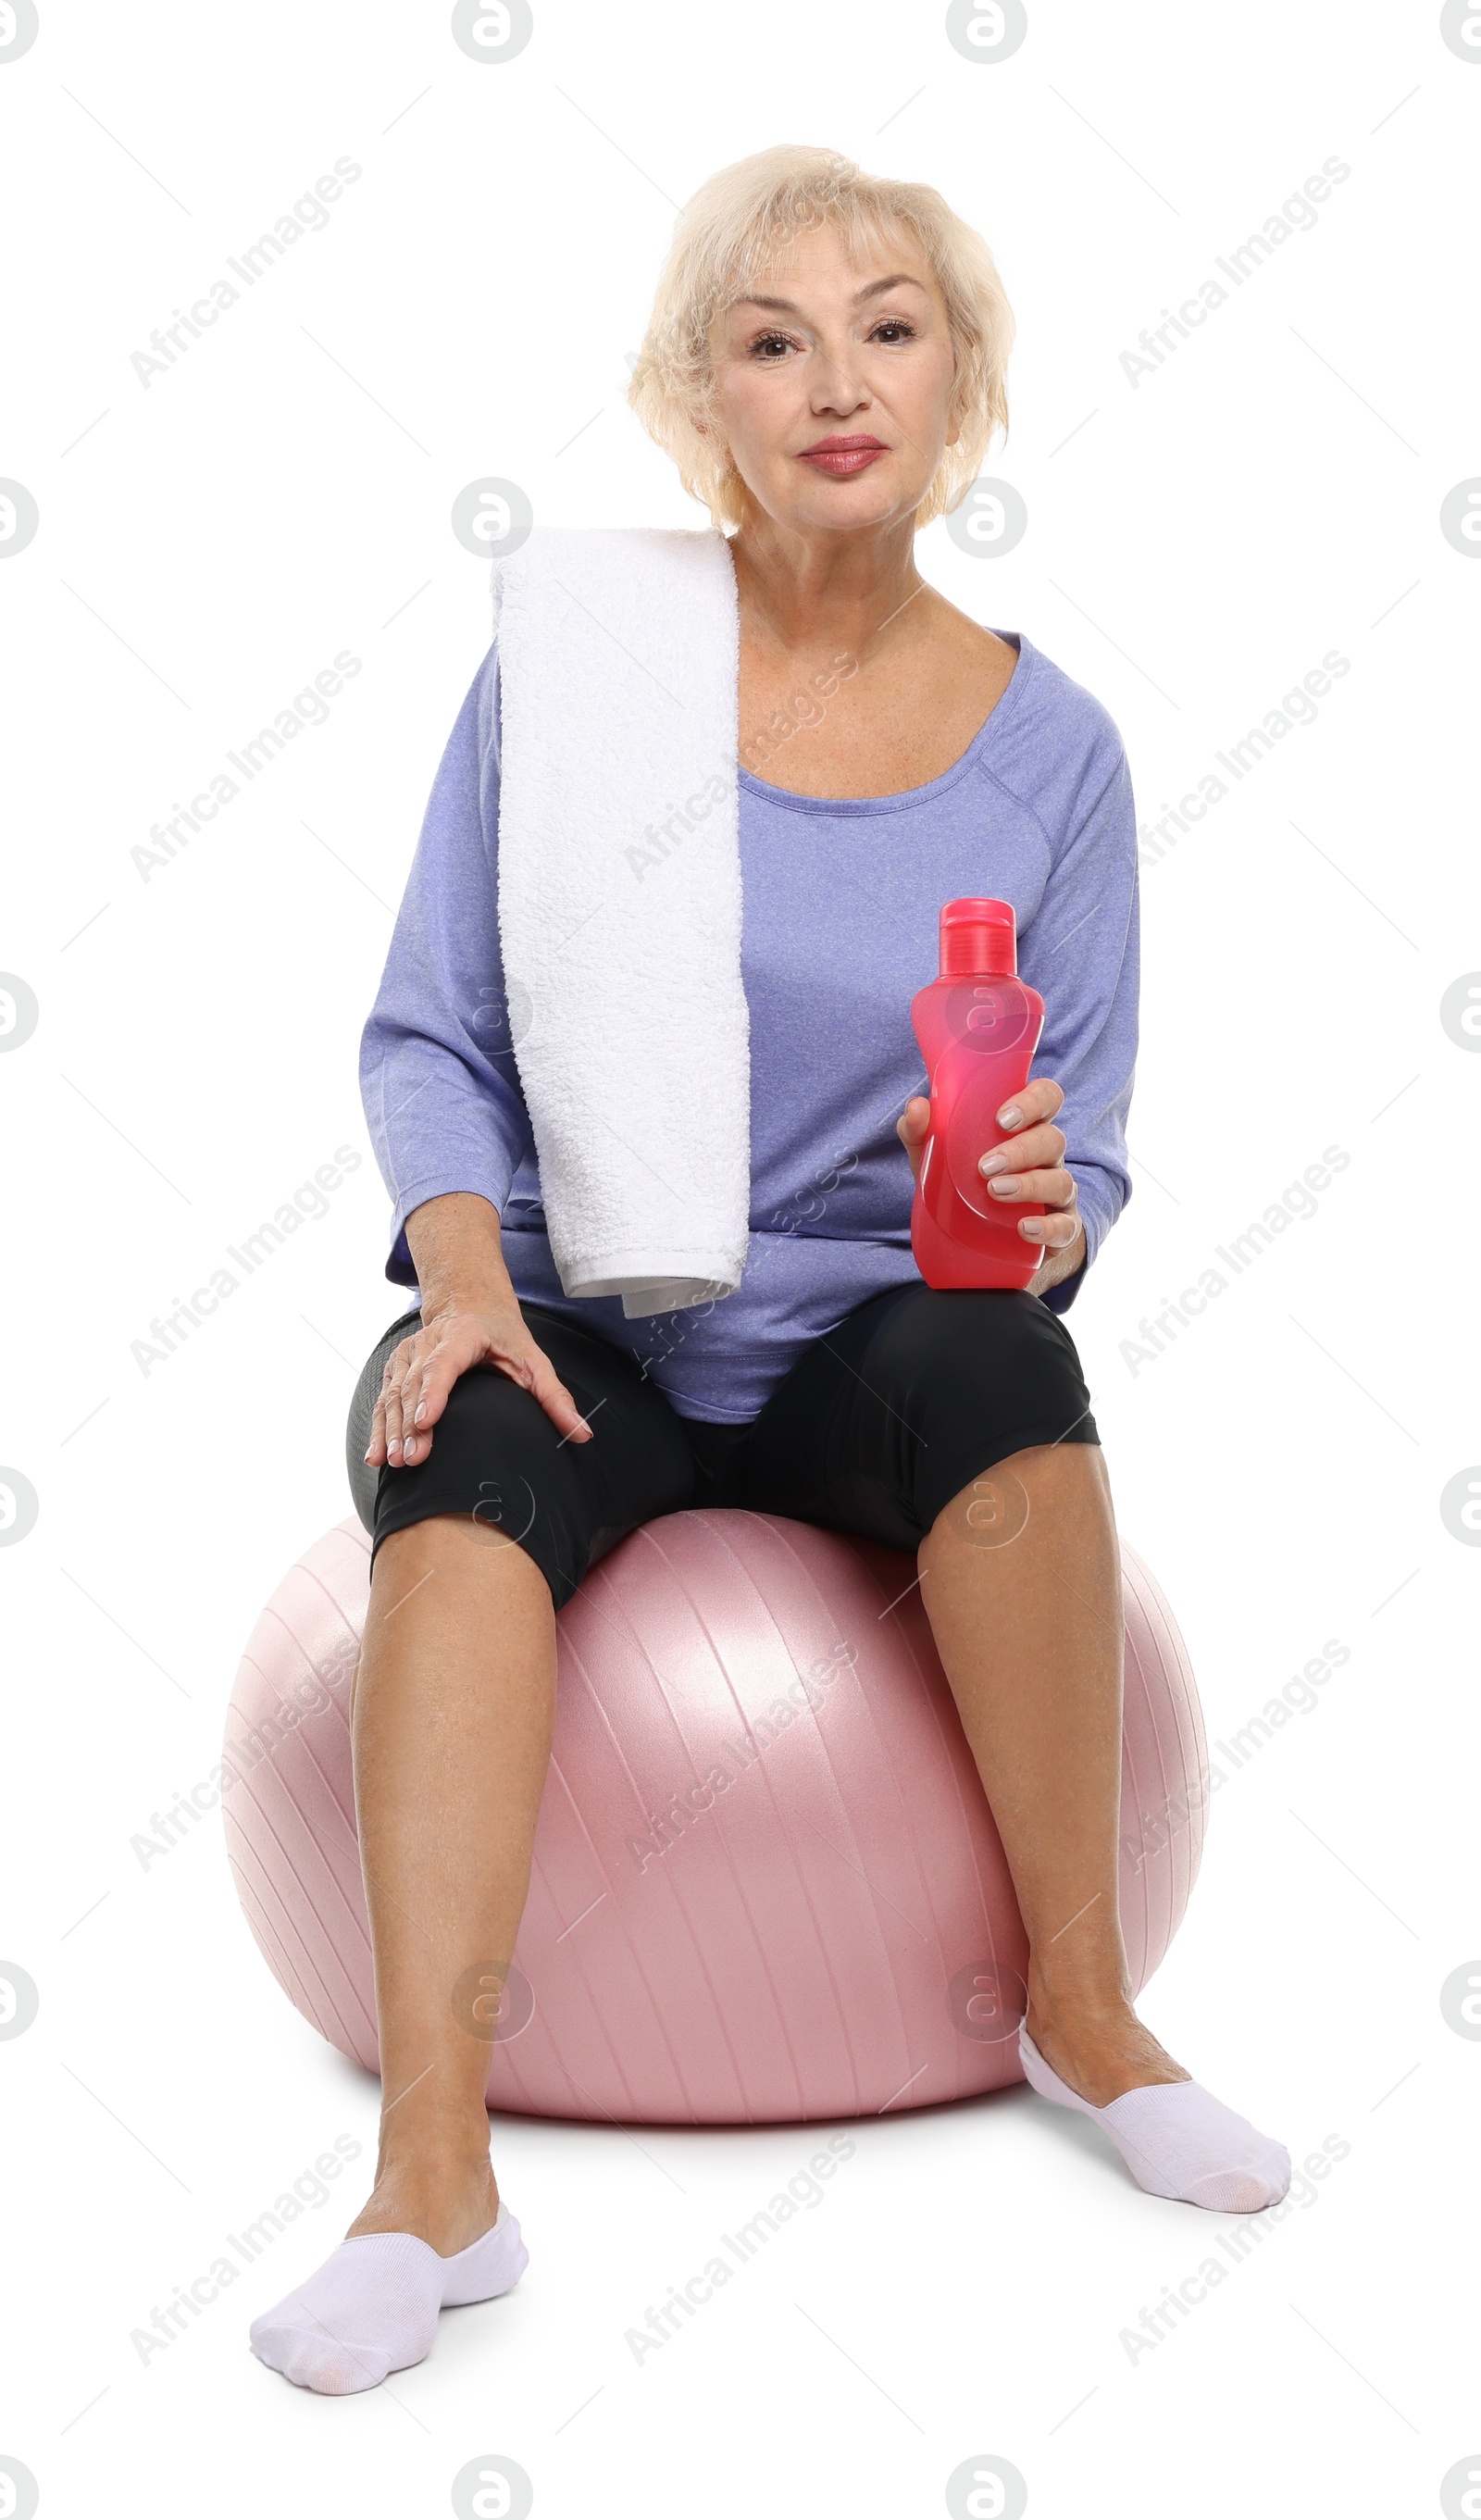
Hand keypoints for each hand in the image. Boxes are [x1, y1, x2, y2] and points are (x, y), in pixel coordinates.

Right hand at [364, 1296, 592, 1469]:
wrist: (469, 1304)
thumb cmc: (505, 1337)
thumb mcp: (534, 1362)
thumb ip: (555, 1398)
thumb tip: (583, 1435)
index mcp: (464, 1336)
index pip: (445, 1364)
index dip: (433, 1393)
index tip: (426, 1422)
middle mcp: (430, 1342)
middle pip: (416, 1385)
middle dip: (411, 1424)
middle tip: (413, 1459)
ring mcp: (409, 1354)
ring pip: (395, 1394)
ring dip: (392, 1430)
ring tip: (394, 1462)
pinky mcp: (397, 1367)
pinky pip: (384, 1400)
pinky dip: (379, 1428)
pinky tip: (376, 1457)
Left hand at [897, 1077, 1085, 1288]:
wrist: (980, 1246)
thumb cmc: (963, 1187)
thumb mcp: (936, 1161)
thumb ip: (922, 1133)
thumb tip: (916, 1108)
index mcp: (1025, 1129)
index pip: (1047, 1098)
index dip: (1034, 1101)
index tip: (1002, 1119)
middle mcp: (1046, 1157)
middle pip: (1053, 1139)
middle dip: (1021, 1150)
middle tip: (985, 1166)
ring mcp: (1056, 1193)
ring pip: (1061, 1181)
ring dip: (1030, 1185)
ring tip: (995, 1191)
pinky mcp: (1060, 1229)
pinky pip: (1066, 1226)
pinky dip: (1048, 1227)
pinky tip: (1025, 1228)